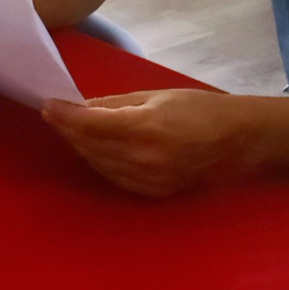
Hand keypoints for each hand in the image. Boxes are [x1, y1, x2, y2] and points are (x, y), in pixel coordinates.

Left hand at [41, 89, 252, 196]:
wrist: (240, 141)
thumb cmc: (200, 109)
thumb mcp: (156, 96)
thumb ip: (116, 104)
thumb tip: (84, 107)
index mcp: (144, 128)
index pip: (89, 124)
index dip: (64, 116)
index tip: (48, 105)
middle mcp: (142, 159)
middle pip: (89, 146)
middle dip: (68, 130)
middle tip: (54, 113)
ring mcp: (148, 181)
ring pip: (98, 164)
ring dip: (80, 147)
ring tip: (68, 129)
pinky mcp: (154, 193)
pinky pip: (114, 178)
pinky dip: (99, 162)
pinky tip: (93, 149)